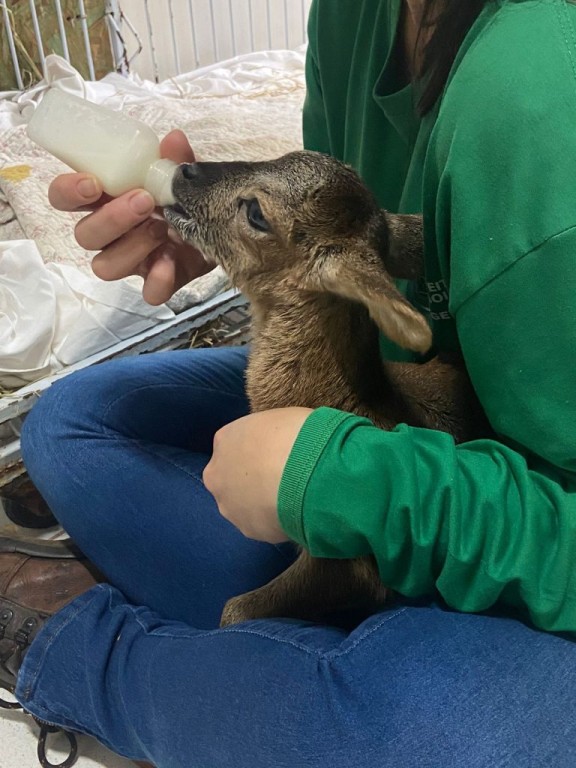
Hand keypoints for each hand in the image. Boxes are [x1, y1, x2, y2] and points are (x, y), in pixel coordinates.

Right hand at [48, 130, 210, 304]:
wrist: (225, 226)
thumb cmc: (188, 196)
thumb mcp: (182, 173)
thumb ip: (175, 159)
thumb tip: (173, 140)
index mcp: (105, 200)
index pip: (64, 198)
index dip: (68, 192)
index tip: (92, 184)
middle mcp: (111, 233)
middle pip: (85, 236)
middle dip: (111, 219)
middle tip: (144, 201)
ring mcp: (133, 260)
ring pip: (105, 266)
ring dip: (131, 247)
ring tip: (163, 228)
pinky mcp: (159, 281)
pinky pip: (148, 292)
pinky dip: (158, 280)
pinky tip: (171, 262)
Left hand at [203, 408, 312, 542]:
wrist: (307, 473)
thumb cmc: (298, 435)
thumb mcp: (281, 419)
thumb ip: (270, 433)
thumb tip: (281, 441)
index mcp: (225, 439)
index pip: (234, 445)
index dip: (258, 451)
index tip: (278, 455)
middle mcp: (217, 474)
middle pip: (231, 478)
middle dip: (252, 480)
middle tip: (283, 479)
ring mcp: (229, 506)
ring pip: (243, 505)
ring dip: (262, 504)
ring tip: (294, 499)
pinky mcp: (248, 530)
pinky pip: (262, 525)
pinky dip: (276, 521)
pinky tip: (296, 514)